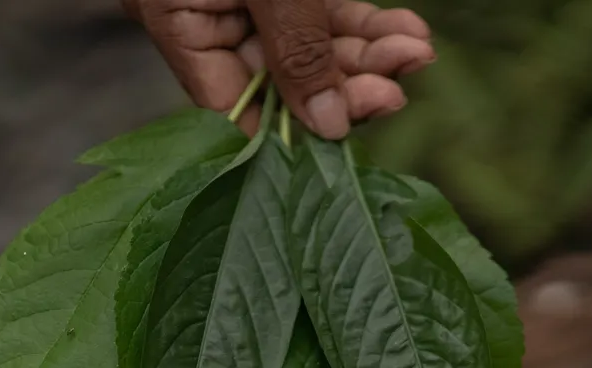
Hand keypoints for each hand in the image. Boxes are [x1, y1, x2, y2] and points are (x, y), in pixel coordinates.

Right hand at [123, 0, 436, 138]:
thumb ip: (297, 49)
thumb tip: (327, 128)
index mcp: (175, 19)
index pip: (231, 105)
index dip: (291, 127)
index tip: (348, 130)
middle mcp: (207, 14)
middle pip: (281, 78)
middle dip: (345, 82)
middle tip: (399, 86)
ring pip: (312, 46)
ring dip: (367, 53)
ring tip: (416, 50)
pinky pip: (323, 13)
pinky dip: (365, 23)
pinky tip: (406, 31)